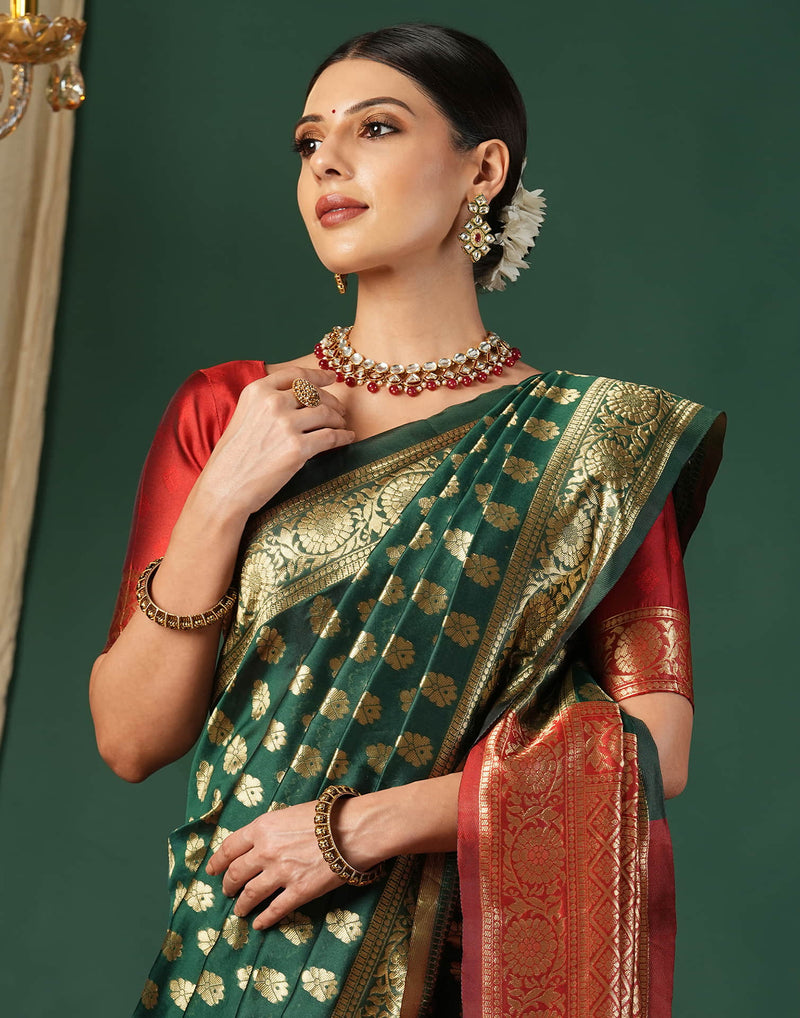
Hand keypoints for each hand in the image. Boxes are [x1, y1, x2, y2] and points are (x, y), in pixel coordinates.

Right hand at [196, 367, 355, 520]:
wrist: (225, 487)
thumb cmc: (232, 458)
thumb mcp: (243, 417)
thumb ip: (266, 405)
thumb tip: (297, 400)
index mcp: (256, 391)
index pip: (295, 375)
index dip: (318, 375)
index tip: (331, 378)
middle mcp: (272, 403)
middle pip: (314, 393)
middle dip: (332, 401)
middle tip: (340, 410)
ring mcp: (286, 425)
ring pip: (326, 413)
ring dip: (338, 419)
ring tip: (342, 425)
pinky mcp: (298, 448)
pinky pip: (331, 437)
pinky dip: (343, 437)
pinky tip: (347, 438)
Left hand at [205, 800, 346, 929]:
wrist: (353, 829)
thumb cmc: (326, 816)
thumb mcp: (290, 813)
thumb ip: (271, 829)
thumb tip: (260, 841)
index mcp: (263, 828)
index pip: (229, 847)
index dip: (217, 861)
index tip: (212, 870)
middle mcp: (266, 852)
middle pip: (236, 874)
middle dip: (228, 885)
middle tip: (227, 891)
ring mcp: (281, 874)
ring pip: (250, 895)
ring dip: (242, 905)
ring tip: (240, 911)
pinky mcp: (298, 892)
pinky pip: (275, 910)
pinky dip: (264, 919)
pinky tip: (260, 924)